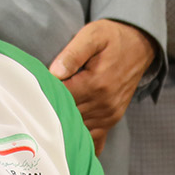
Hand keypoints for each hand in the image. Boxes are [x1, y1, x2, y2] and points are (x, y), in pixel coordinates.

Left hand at [49, 19, 154, 148]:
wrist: (139, 44)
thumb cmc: (112, 38)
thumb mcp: (93, 35)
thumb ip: (73, 53)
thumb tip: (55, 72)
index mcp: (96, 83)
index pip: (61, 97)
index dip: (45, 94)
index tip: (35, 88)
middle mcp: (104, 103)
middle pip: (67, 116)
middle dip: (51, 110)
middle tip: (37, 102)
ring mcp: (109, 114)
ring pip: (78, 129)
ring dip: (63, 124)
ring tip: (50, 114)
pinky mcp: (112, 119)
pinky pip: (95, 139)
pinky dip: (81, 138)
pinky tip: (68, 135)